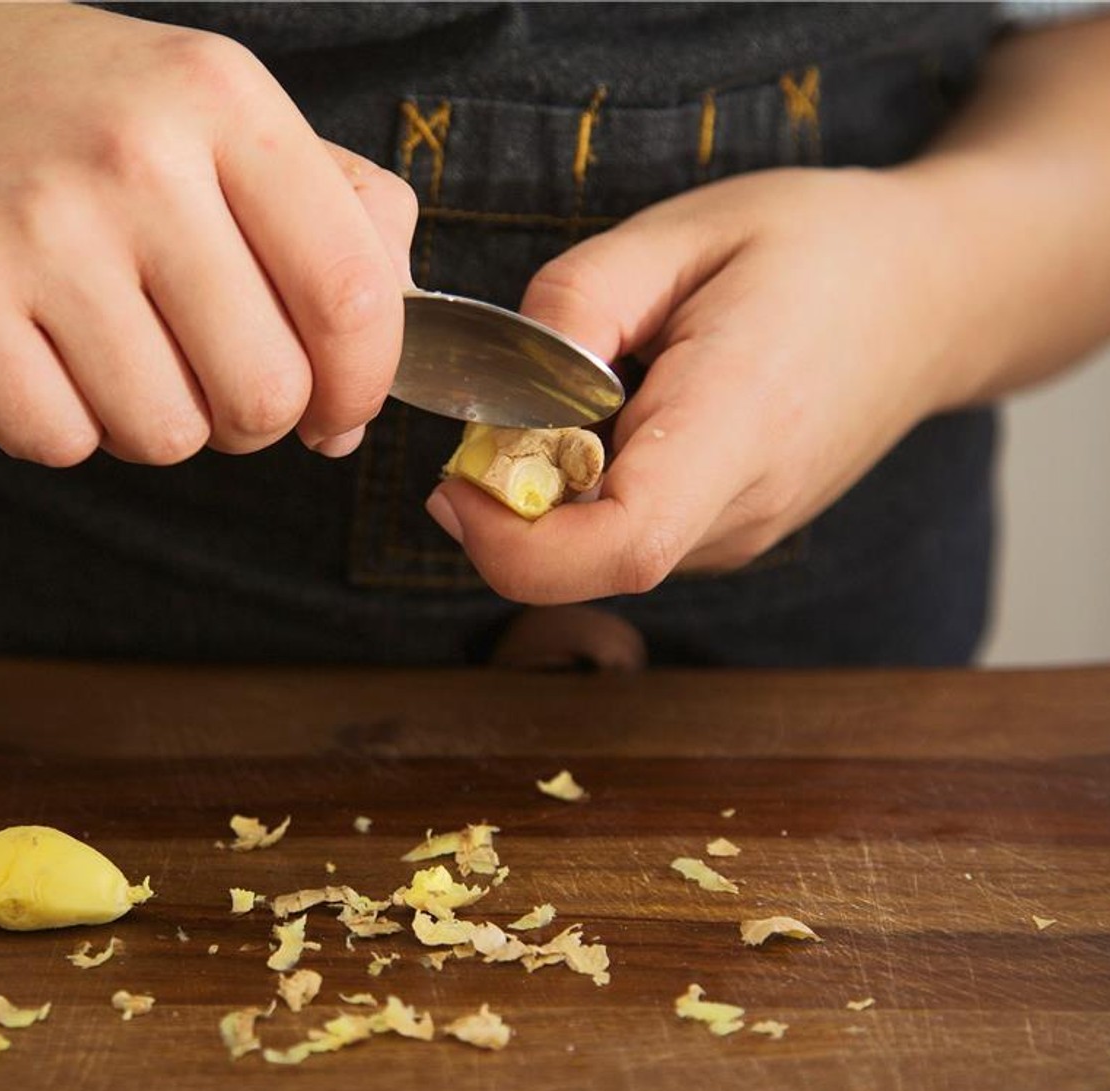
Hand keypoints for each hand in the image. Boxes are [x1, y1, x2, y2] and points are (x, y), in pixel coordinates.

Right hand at [0, 4, 414, 463]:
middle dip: (247, 417)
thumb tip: (394, 328)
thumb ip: (325, 203)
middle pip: (266, 392)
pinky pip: (59, 442)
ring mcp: (36, 230)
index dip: (362, 386)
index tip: (337, 412)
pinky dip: (55, 424)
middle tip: (201, 374)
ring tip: (103, 347)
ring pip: (164, 435)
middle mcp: (138, 158)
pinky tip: (31, 353)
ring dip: (146, 419)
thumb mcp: (201, 103)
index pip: (355, 294)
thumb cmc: (47, 102)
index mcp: (223, 101)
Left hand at [426, 166, 970, 602]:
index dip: (512, 539)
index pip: (623, 542)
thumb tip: (501, 394)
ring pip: (599, 556)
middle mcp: (744, 505)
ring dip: (551, 493)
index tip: (457, 479)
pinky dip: (590, 492)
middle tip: (509, 403)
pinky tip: (628, 417)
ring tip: (597, 390)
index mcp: (740, 419)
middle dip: (508, 505)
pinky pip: (629, 539)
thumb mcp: (684, 228)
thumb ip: (576, 303)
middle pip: (588, 564)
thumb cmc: (815, 249)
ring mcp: (743, 535)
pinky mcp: (733, 538)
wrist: (932, 296)